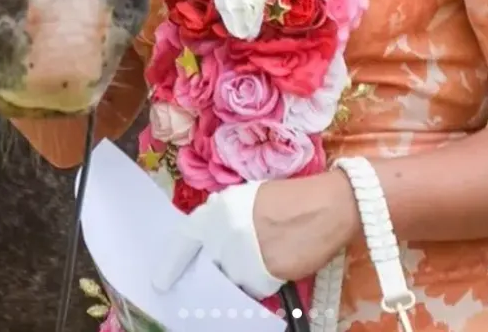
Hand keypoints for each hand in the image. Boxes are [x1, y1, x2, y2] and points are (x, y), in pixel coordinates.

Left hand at [154, 173, 357, 298]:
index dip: (171, 263)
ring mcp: (240, 256)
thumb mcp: (250, 199)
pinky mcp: (260, 277)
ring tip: (262, 258)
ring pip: (230, 282)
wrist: (327, 205)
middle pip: (206, 267)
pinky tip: (276, 265)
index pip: (184, 240)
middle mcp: (223, 233)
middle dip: (213, 273)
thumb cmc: (291, 197)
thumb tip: (212, 244)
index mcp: (219, 208)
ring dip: (240, 278)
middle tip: (228, 270)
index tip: (161, 282)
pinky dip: (261, 284)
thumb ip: (226, 220)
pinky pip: (253, 290)